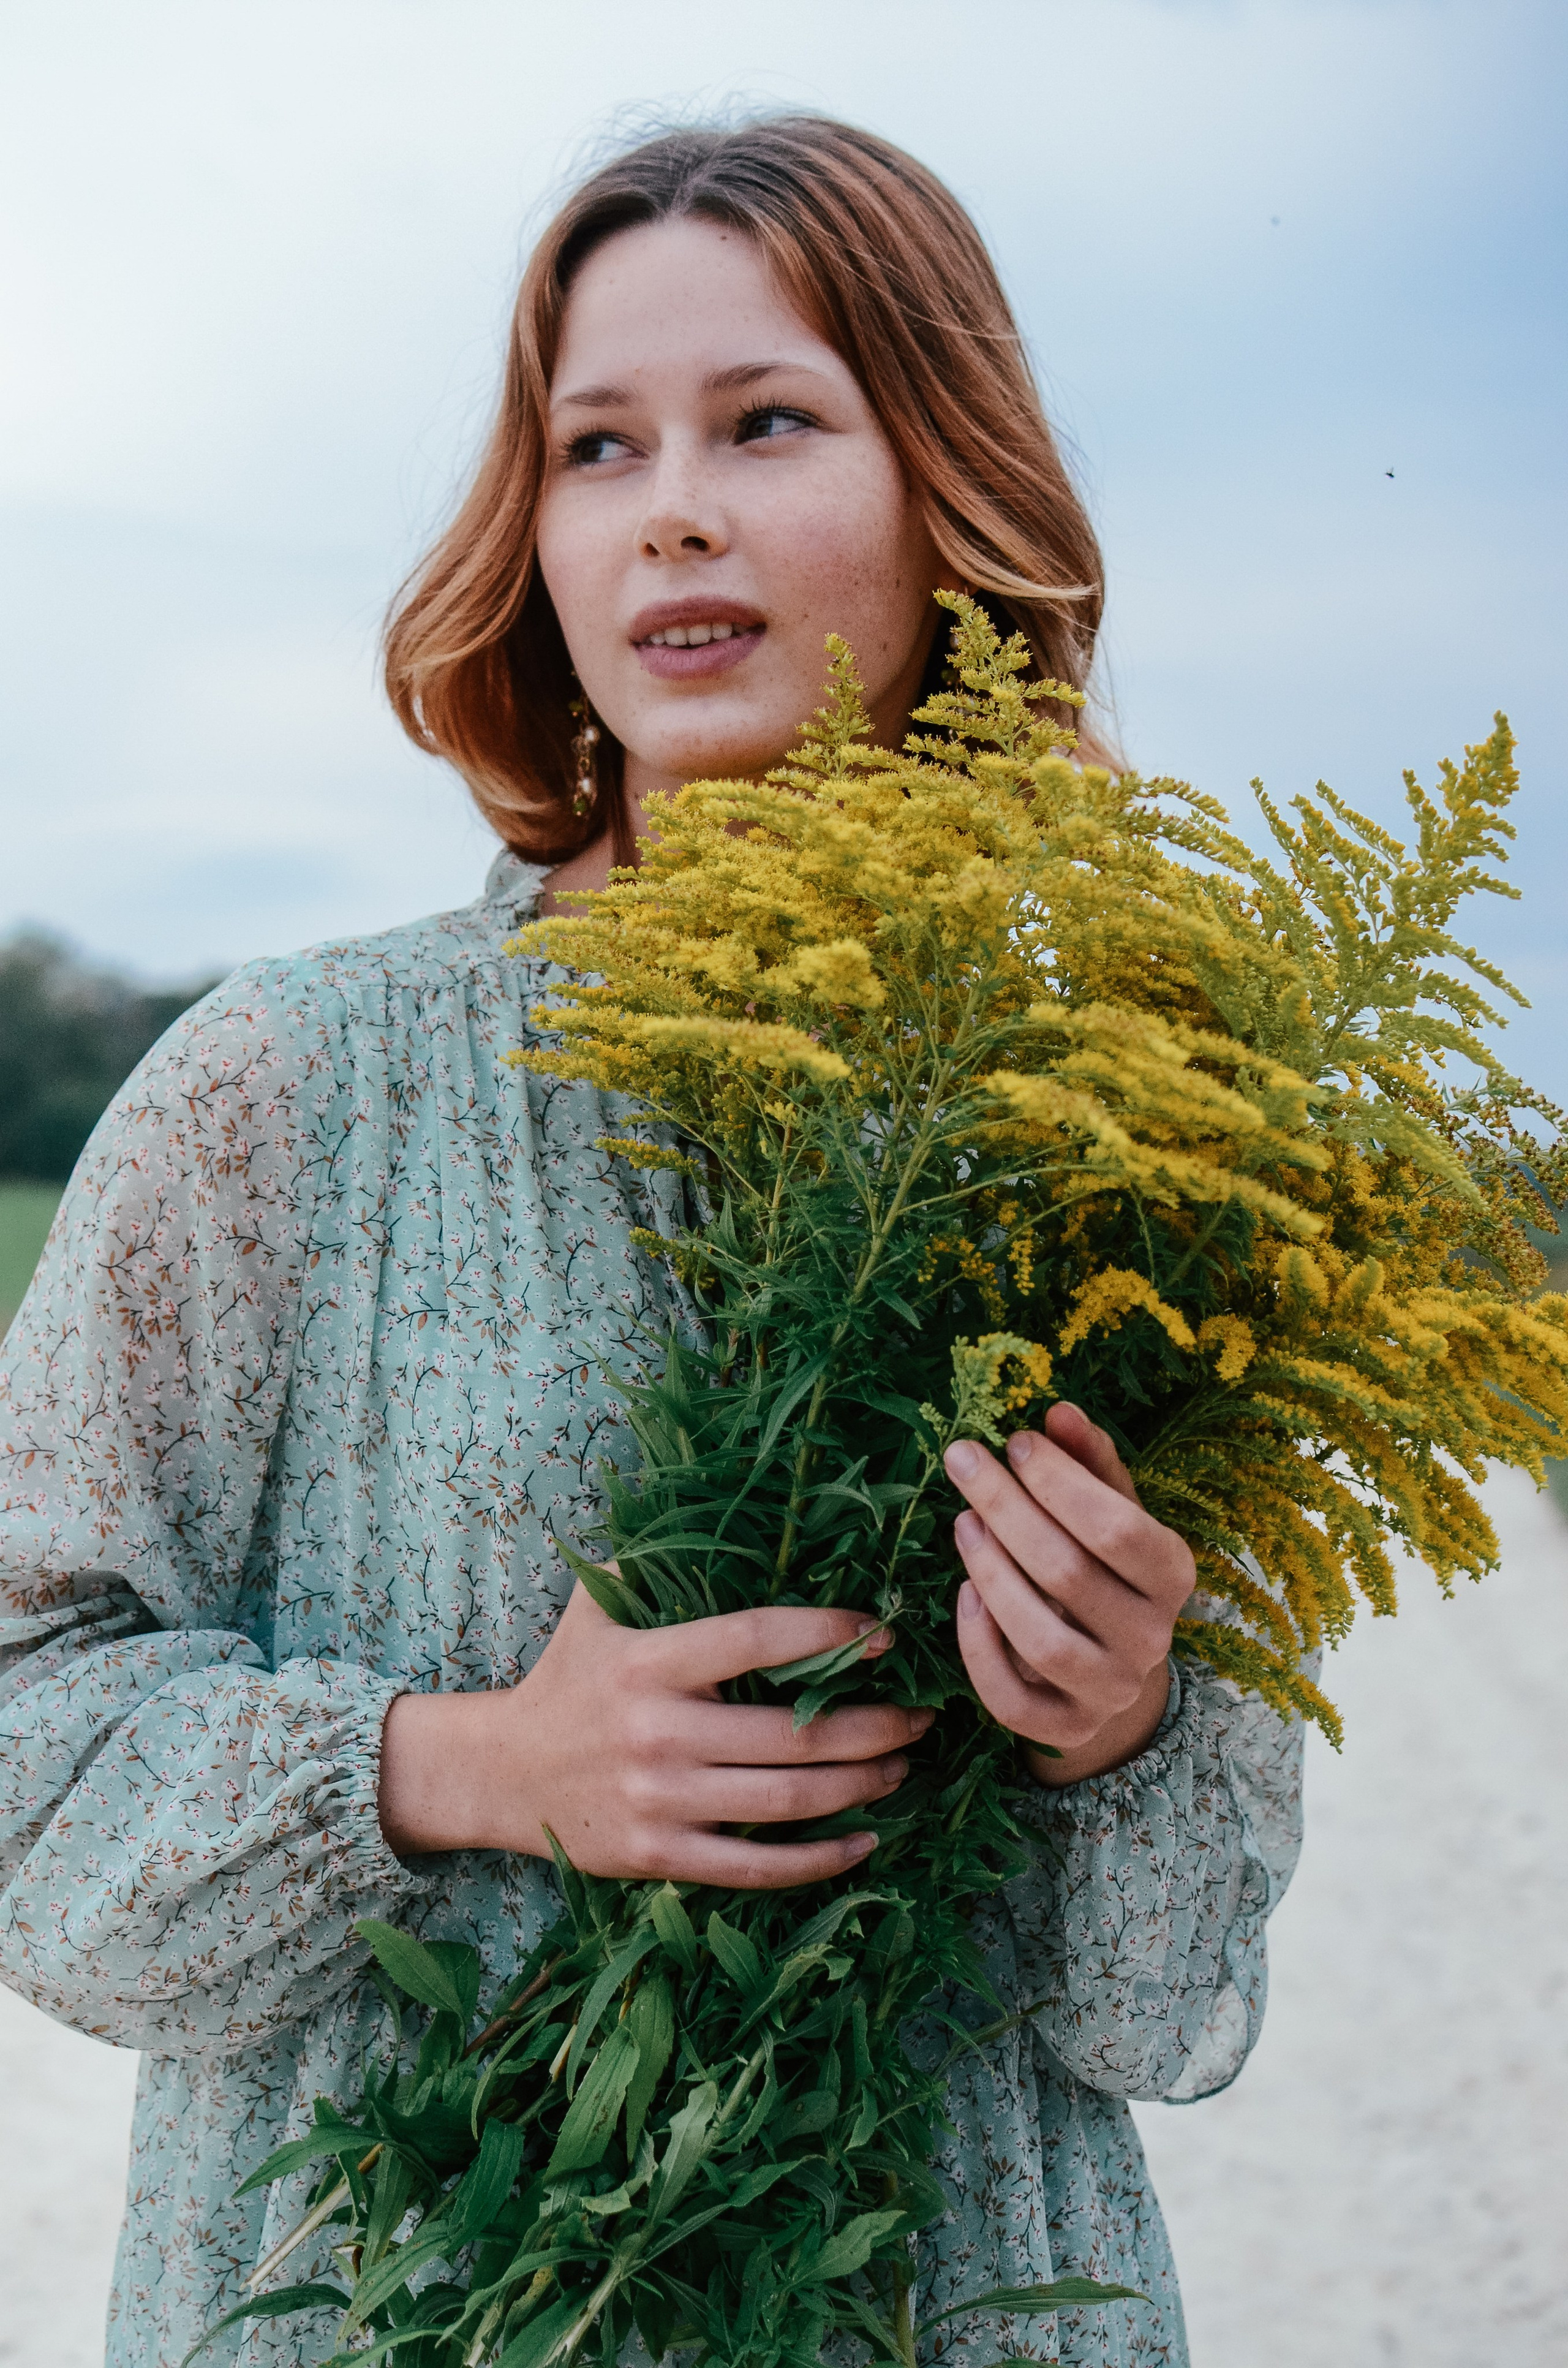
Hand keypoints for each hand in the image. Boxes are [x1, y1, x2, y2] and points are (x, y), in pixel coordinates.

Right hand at [378, 1583, 931, 1887]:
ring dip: (861, 1785)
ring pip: (786, 1802)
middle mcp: (657, 1733)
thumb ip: (648, 1559)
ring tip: (903, 1764)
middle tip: (921, 1714)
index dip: (826, 1631)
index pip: (755, 1639)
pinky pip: (757, 1866)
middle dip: (873, 1724)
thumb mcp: (593, 1608)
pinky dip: (820, 1860)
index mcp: (649, 1662)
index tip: (882, 1631)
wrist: (499, 1773)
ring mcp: (660, 1801)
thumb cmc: (566, 1678)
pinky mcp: (660, 1857)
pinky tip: (865, 1841)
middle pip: (791, 1734)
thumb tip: (719, 1502)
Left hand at [944, 1402, 1194, 1785]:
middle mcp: (1151, 1638)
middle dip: (1007, 1509)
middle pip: (1069, 1573)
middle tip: (963, 1460)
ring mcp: (1110, 1691)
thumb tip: (1059, 1410)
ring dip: (992, 1574)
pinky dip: (980, 1647)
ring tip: (961, 1523)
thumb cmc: (1104, 1566)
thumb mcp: (1108, 1508)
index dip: (1060, 1482)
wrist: (1109, 1665)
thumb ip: (1089, 1461)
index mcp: (1174, 1575)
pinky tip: (964, 1595)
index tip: (1014, 1441)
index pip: (1118, 1528)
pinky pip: (1011, 1698)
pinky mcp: (1065, 1729)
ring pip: (1042, 1639)